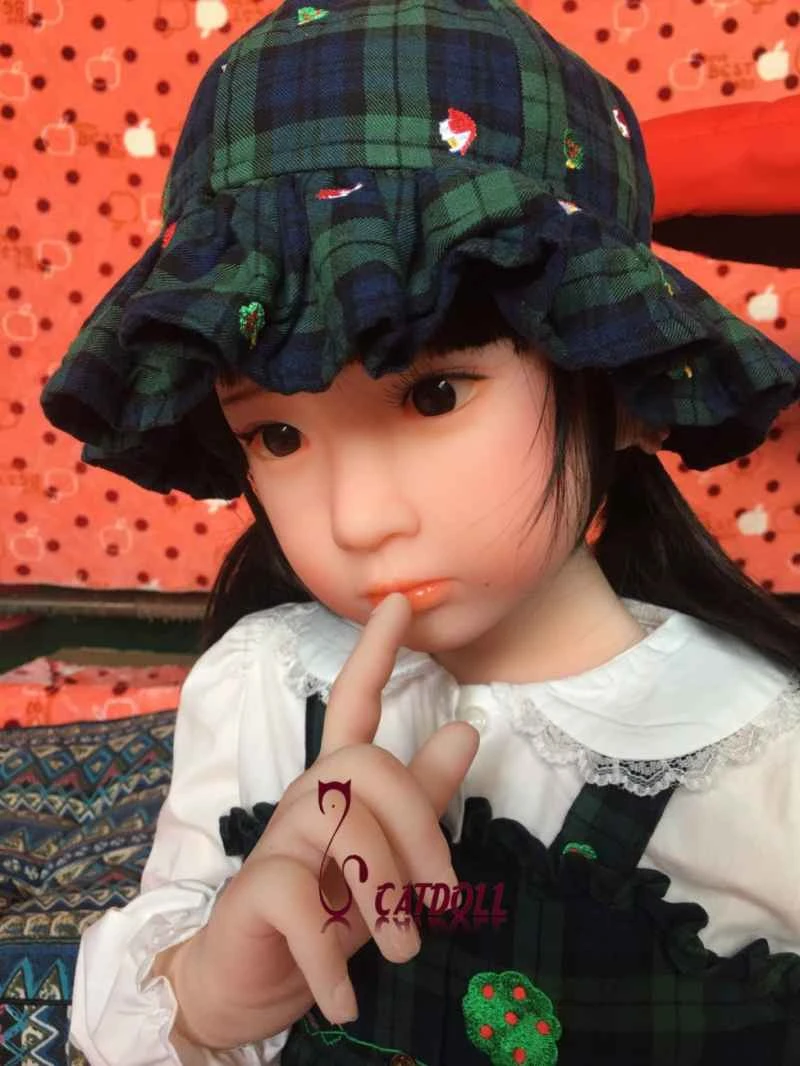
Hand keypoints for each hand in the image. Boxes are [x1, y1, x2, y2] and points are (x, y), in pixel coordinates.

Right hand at [179, 593, 479, 1047]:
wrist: (252, 981)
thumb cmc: (332, 909)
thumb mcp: (390, 857)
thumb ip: (424, 796)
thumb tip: (467, 724)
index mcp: (339, 782)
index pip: (355, 701)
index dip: (377, 652)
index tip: (403, 601)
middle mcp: (306, 795)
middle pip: (368, 766)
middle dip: (419, 827)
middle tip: (444, 900)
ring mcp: (278, 839)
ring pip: (344, 827)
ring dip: (388, 898)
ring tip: (406, 951)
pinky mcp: (256, 890)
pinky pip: (306, 905)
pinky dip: (336, 961)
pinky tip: (346, 997)